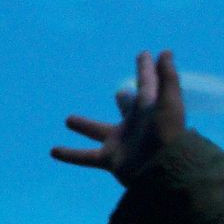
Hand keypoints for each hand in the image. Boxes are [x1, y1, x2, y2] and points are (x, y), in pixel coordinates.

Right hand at [53, 49, 185, 181]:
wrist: (162, 171)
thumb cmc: (168, 134)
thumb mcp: (169, 102)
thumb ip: (167, 77)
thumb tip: (165, 52)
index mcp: (149, 107)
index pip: (147, 83)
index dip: (146, 68)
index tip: (143, 54)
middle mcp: (135, 123)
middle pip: (127, 107)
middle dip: (124, 100)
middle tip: (120, 92)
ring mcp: (121, 141)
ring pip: (97, 130)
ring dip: (84, 125)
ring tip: (68, 119)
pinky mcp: (110, 159)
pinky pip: (85, 157)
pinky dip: (70, 154)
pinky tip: (53, 151)